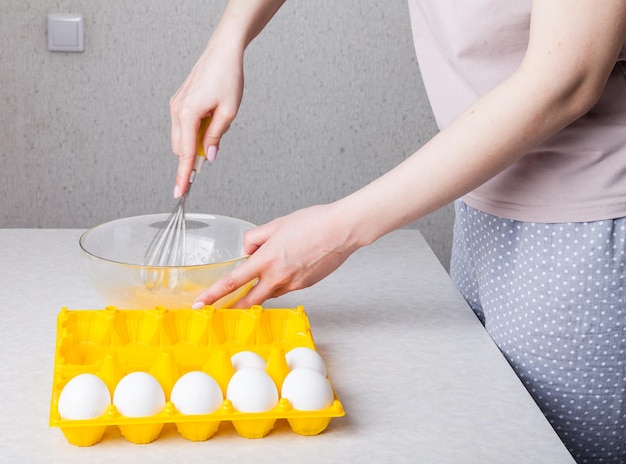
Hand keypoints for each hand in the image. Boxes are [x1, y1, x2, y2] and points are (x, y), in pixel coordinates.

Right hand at [170, 41, 243, 196]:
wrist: (223, 52)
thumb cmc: (228, 77)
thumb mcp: (229, 112)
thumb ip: (216, 137)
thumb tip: (207, 157)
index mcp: (187, 113)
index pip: (184, 153)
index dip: (183, 175)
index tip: (179, 192)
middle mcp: (177, 110)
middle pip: (180, 147)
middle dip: (194, 154)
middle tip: (214, 147)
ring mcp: (176, 105)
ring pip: (182, 137)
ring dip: (197, 140)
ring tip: (218, 119)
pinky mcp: (180, 102)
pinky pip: (185, 125)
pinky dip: (196, 129)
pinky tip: (212, 114)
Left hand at [193, 204, 361, 307]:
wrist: (342, 231)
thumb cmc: (313, 223)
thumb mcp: (276, 224)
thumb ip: (255, 239)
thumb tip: (247, 250)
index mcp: (266, 259)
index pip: (232, 282)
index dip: (213, 295)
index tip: (201, 303)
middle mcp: (278, 276)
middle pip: (248, 300)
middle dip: (232, 307)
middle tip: (220, 311)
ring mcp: (292, 284)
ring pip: (268, 293)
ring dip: (260, 290)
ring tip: (264, 275)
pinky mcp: (304, 285)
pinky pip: (284, 287)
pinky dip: (279, 282)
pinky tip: (287, 267)